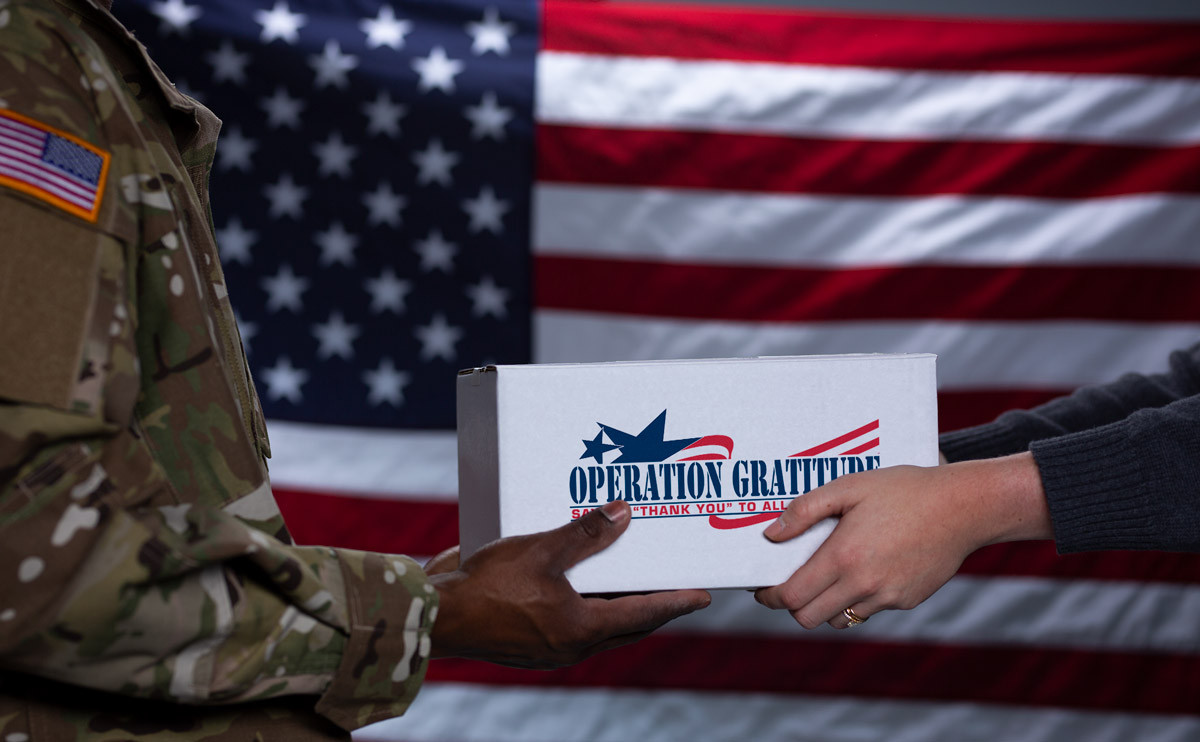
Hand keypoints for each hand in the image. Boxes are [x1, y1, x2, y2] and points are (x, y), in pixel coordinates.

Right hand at [428, 500, 710, 667]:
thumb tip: (623, 513)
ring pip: (600, 630)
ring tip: (632, 582)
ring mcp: (550, 651)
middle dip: (652, 608)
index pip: (643, 614)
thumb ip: (585, 533)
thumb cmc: (487, 586)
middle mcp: (571, 646)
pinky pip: (573, 628)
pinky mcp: (530, 646)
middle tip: (675, 589)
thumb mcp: (540, 550)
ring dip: (619, 608)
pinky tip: (583, 587)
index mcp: (581, 628)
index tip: (703, 596)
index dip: (675, 602)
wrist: (437, 616)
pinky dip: (589, 609)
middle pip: (626, 627)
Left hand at [754, 452, 1049, 628]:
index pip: (792, 597)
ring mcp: (887, 597)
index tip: (762, 589)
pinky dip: (857, 599)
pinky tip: (863, 570)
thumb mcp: (848, 487)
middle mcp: (863, 584)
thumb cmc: (904, 490)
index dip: (770, 597)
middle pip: (809, 618)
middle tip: (789, 585)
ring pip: (839, 620)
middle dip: (793, 606)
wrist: (963, 507)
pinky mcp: (907, 600)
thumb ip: (805, 510)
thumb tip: (772, 535)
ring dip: (825, 606)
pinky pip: (869, 610)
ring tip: (825, 578)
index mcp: (843, 557)